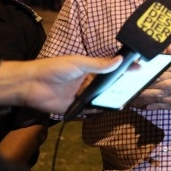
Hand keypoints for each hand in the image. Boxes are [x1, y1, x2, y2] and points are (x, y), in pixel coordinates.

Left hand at [0, 55, 123, 113]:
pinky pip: (89, 111)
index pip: (109, 70)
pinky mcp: (73, 108)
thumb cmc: (55, 68)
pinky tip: (108, 110)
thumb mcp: (79, 63)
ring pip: (99, 99)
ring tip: (125, 101)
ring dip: (110, 100)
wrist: (32, 83)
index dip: (123, 70)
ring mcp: (80, 96)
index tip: (138, 69)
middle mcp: (86, 83)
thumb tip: (120, 60)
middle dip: (119, 87)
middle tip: (135, 88)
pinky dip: (97, 111)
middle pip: (106, 86)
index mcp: (88, 70)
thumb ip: (99, 65)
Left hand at [129, 46, 170, 110]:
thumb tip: (164, 46)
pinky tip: (148, 106)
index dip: (152, 69)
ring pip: (164, 93)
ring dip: (151, 95)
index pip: (165, 68)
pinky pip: (168, 104)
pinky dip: (158, 106)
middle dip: (148, 82)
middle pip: (162, 81)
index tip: (140, 69)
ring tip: (138, 95)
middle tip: (134, 82)